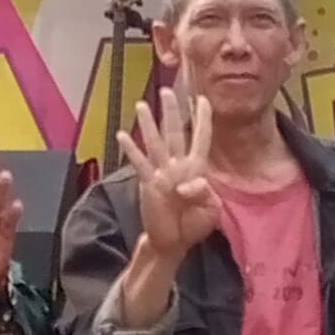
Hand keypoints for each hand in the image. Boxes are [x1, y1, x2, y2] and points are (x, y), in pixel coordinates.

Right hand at [118, 90, 221, 261]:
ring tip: (142, 104)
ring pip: (155, 142)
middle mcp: (177, 166)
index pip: (201, 139)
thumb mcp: (211, 210)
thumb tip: (186, 184)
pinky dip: (131, 150)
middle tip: (167, 90)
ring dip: (149, 124)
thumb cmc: (193, 226)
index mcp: (196, 169)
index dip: (203, 120)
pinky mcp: (148, 183)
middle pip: (174, 132)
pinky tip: (122, 135)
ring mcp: (161, 173)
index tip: (203, 100)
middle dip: (172, 111)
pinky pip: (139, 163)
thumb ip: (204, 193)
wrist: (173, 243)